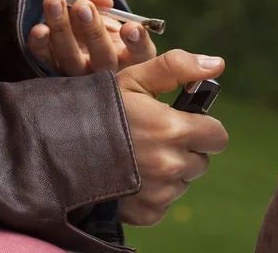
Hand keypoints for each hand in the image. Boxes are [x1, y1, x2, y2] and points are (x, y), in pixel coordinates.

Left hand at [27, 0, 156, 74]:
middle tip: (83, 6)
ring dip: (62, 31)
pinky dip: (40, 45)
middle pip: (103, 59)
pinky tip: (40, 29)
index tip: (130, 27)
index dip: (137, 43)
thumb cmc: (96, 14)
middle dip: (93, 32)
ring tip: (55, 2)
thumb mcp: (100, 0)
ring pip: (71, 60)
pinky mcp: (54, 70)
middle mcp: (108, 70)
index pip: (141, 53)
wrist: (72, 25)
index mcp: (131, 56)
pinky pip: (46, 60)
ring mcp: (80, 74)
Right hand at [116, 49, 227, 225]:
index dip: (204, 128)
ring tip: (139, 157)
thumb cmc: (100, 107)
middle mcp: (170, 164)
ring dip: (170, 171)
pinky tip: (132, 177)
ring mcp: (159, 192)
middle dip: (186, 149)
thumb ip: (178, 67)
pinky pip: (165, 204)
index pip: (218, 137)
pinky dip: (154, 194)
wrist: (59, 144)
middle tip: (155, 138)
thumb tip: (218, 64)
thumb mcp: (136, 77)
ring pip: (183, 182)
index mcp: (174, 129)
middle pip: (201, 161)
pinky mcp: (147, 212)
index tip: (186, 124)